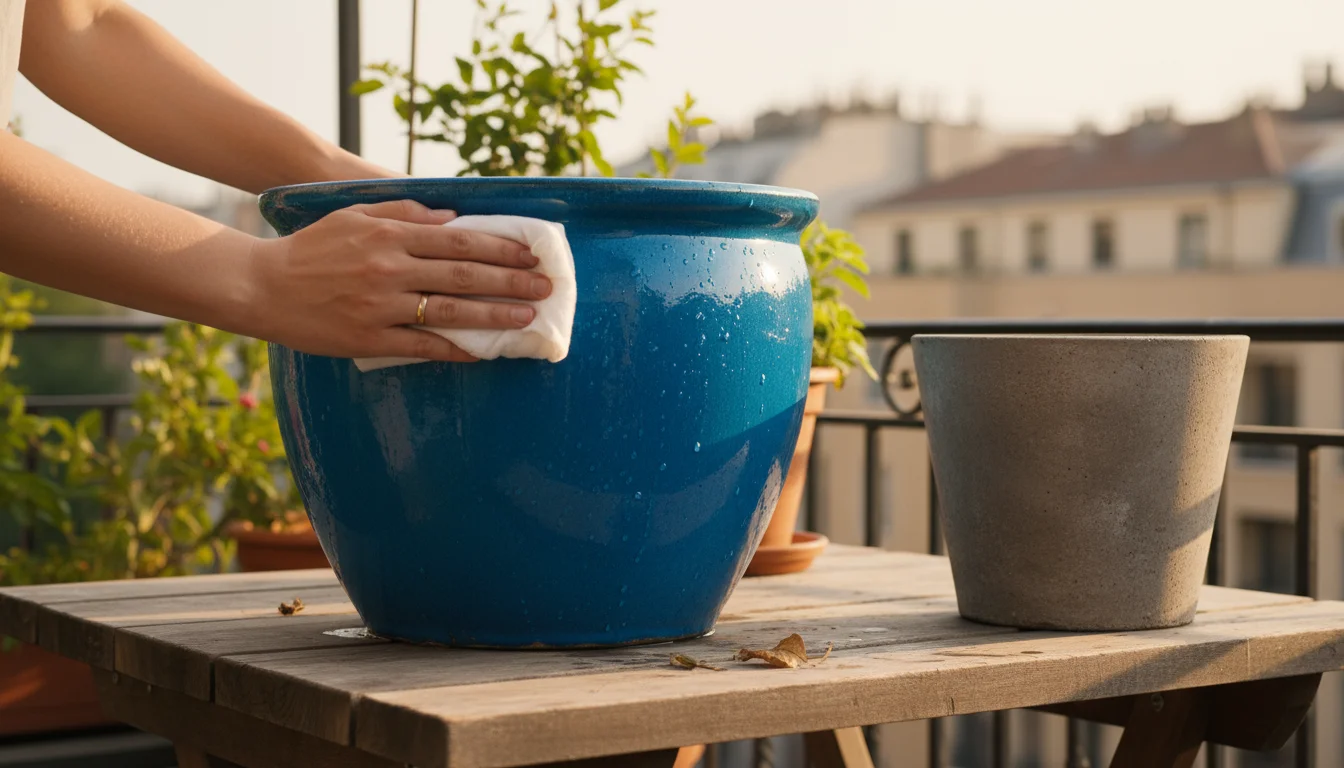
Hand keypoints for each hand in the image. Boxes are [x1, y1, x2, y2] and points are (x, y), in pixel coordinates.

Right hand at [244, 200, 552, 360]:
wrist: (262, 286)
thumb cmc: (312, 247)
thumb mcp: (355, 216)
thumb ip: (405, 214)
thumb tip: (453, 219)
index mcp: (391, 237)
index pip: (461, 242)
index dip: (501, 249)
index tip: (531, 255)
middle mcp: (391, 270)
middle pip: (465, 276)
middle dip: (512, 281)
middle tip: (545, 287)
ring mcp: (381, 307)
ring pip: (451, 312)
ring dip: (494, 316)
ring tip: (527, 318)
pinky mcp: (370, 339)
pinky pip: (422, 347)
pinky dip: (455, 349)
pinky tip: (482, 352)